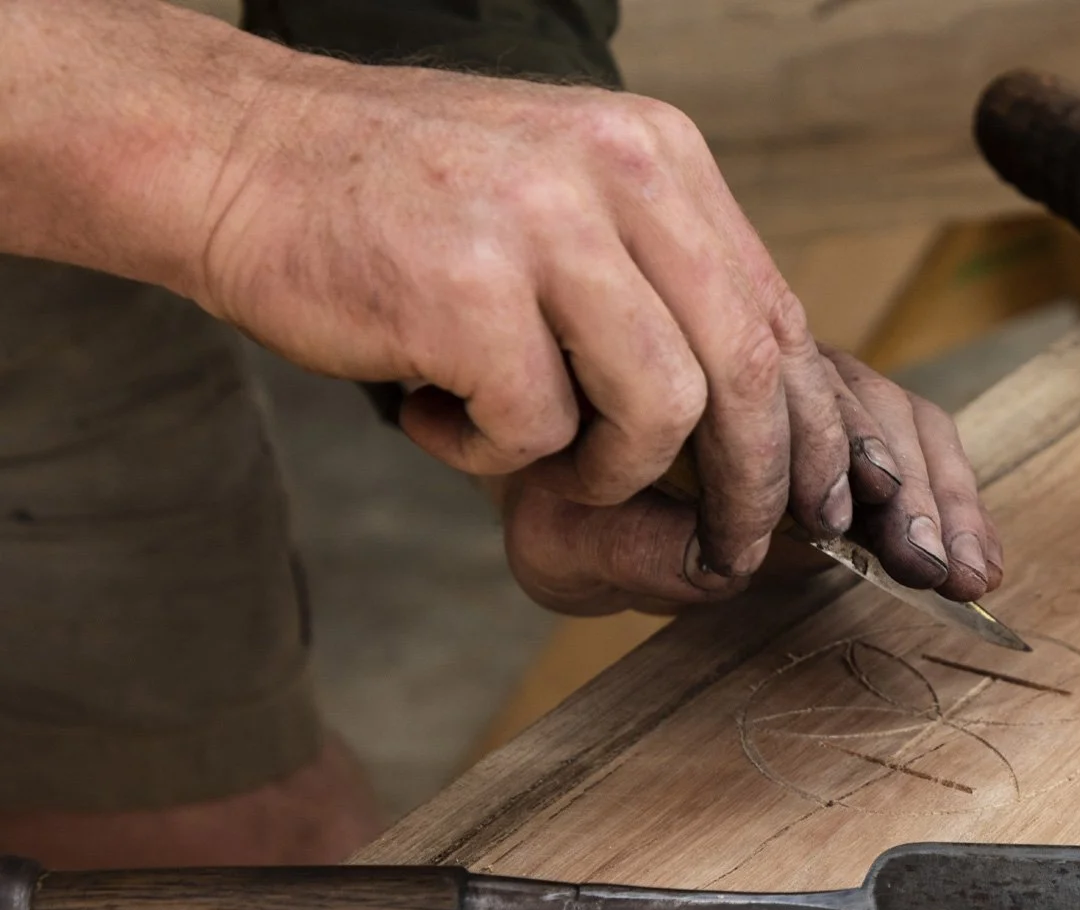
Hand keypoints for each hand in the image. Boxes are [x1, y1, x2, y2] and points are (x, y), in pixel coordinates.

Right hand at [187, 55, 1000, 605]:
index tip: (816, 507)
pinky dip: (484, 452)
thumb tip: (768, 427)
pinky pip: (534, 431)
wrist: (229, 155)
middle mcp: (618, 172)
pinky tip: (429, 407)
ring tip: (530, 447)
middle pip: (746, 371)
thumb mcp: (563, 205)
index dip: (808, 430)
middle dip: (751, 487)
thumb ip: (660, 288)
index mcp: (658, 156)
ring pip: (659, 412)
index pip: (775, 314)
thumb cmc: (399, 206)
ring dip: (602, 468)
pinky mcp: (468, 292)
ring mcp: (543, 226)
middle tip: (727, 549)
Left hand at [502, 350, 1003, 614]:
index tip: (834, 530)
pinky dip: (955, 495)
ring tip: (962, 569)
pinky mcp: (852, 412)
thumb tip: (725, 565)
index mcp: (681, 369)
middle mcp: (754, 357)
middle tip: (921, 560)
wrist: (563, 472)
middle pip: (852, 395)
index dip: (811, 460)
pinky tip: (978, 554)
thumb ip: (627, 548)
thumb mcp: (564, 537)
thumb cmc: (563, 503)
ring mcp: (811, 380)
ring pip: (899, 413)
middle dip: (898, 485)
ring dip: (939, 493)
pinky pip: (919, 436)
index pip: (767, 389)